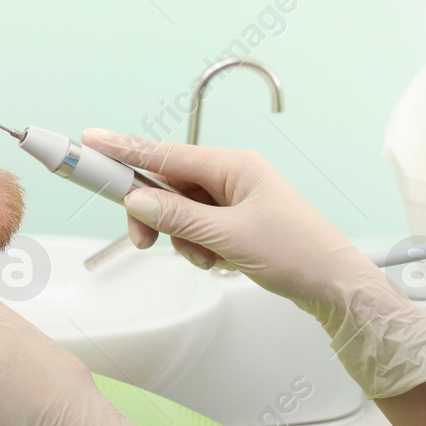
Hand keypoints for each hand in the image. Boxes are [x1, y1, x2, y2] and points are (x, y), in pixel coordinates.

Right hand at [84, 128, 358, 306]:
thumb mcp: (230, 237)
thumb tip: (138, 200)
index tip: (91, 141)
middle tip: (144, 241)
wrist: (334, 285)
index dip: (124, 149)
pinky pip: (198, 227)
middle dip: (157, 216)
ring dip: (182, 238)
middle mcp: (232, 175)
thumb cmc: (298, 253)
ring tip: (208, 258)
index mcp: (233, 166)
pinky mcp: (237, 221)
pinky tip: (218, 261)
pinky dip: (198, 246)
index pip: (165, 153)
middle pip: (168, 185)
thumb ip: (178, 218)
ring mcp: (235, 198)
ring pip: (180, 211)